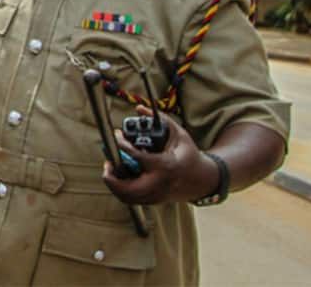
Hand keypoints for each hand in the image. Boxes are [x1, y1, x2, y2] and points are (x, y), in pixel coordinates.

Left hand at [101, 106, 217, 204]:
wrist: (201, 179)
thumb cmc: (189, 154)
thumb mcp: (179, 134)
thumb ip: (160, 120)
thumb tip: (139, 109)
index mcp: (166, 165)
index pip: (137, 156)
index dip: (122, 145)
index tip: (117, 135)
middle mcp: (159, 184)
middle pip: (127, 188)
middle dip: (111, 177)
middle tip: (108, 162)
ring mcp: (156, 195)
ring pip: (127, 197)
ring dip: (114, 184)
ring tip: (111, 169)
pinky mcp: (153, 201)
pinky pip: (131, 200)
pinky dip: (121, 190)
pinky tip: (120, 177)